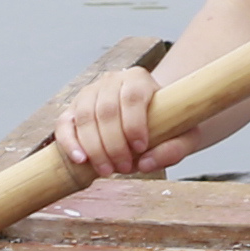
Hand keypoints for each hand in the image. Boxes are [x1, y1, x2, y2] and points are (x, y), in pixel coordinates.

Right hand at [51, 54, 183, 181]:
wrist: (151, 117)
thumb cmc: (170, 125)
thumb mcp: (185, 136)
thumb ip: (175, 149)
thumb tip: (146, 164)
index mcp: (139, 79)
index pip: (132, 96)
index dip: (134, 123)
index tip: (140, 148)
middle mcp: (111, 80)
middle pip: (106, 110)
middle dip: (114, 144)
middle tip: (125, 168)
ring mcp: (89, 93)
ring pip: (85, 117)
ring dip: (95, 148)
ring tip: (107, 171)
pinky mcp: (73, 109)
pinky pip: (64, 124)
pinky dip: (69, 143)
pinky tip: (80, 160)